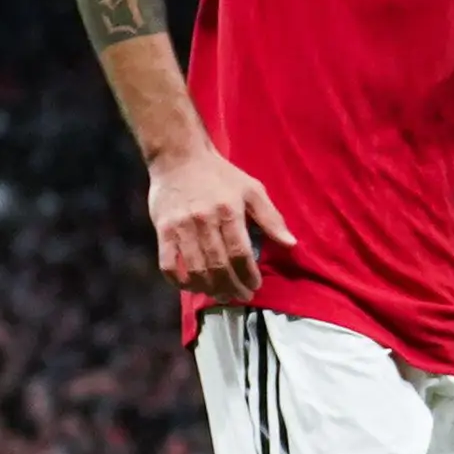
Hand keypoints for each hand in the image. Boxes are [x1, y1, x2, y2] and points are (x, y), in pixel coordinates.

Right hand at [151, 144, 294, 301]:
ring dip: (209, 289)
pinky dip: (178, 281)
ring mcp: (181, 227)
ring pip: (195, 269)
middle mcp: (204, 221)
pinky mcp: (163, 231)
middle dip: (232, 287)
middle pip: (218, 265)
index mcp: (229, 211)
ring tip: (221, 296)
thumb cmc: (220, 174)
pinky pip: (167, 264)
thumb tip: (291, 244)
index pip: (240, 253)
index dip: (248, 275)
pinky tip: (190, 287)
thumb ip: (271, 218)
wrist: (179, 157)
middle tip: (241, 296)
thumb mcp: (252, 189)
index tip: (255, 285)